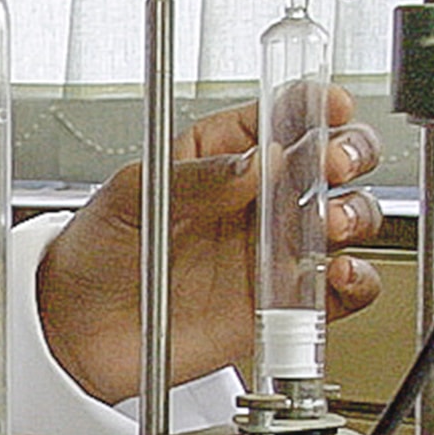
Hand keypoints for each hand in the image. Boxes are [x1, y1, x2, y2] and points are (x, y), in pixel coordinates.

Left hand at [35, 89, 383, 405]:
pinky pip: (337, 290)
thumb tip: (257, 161)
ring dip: (354, 214)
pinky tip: (339, 273)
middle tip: (333, 166)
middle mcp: (257, 199)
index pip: (284, 115)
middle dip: (348, 154)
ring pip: (345, 219)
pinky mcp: (280, 303)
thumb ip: (197, 178)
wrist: (77, 330)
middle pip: (331, 161)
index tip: (328, 106)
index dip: (315, 104)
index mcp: (222, 155)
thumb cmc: (94, 251)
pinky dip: (356, 281)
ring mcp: (272, 251)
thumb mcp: (131, 196)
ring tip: (328, 224)